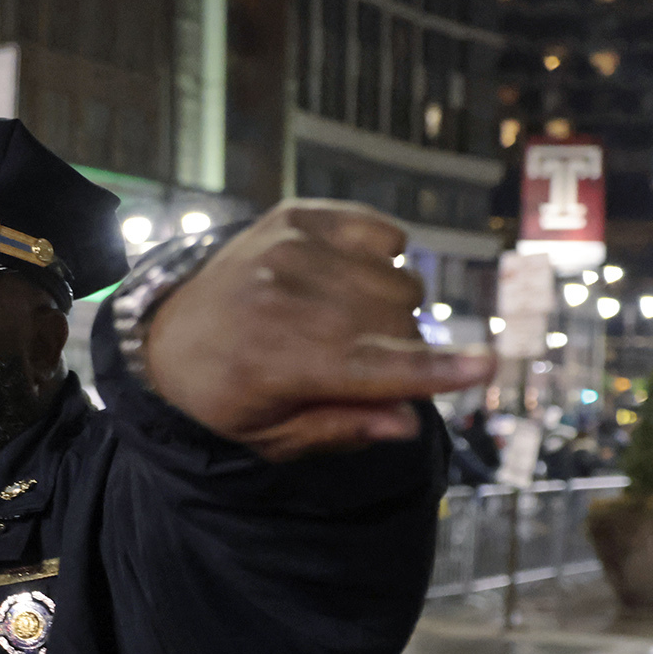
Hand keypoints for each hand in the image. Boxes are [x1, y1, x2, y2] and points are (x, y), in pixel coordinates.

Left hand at [142, 201, 495, 460]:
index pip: (372, 367)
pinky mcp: (296, 217)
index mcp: (275, 358)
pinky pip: (385, 233)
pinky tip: (346, 281)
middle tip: (362, 363)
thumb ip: (339, 428)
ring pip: (399, 278)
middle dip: (402, 349)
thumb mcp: (268, 436)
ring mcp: (290, 248)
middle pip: (399, 320)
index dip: (434, 370)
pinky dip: (382, 258)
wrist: (165, 335)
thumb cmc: (224, 395)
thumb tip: (408, 421)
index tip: (487, 365)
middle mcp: (284, 295)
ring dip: (391, 307)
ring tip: (345, 323)